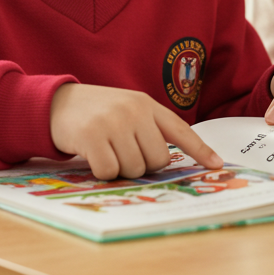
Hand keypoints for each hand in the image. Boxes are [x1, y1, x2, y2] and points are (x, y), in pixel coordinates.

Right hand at [49, 84, 223, 179]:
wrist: (56, 103)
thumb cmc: (96, 112)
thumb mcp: (126, 109)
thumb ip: (148, 128)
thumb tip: (167, 161)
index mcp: (146, 104)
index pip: (179, 129)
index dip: (199, 149)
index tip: (217, 164)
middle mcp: (133, 111)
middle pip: (157, 159)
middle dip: (142, 164)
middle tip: (123, 152)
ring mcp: (113, 122)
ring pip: (133, 168)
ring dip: (119, 168)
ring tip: (106, 149)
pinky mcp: (92, 136)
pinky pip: (109, 172)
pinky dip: (100, 171)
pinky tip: (92, 154)